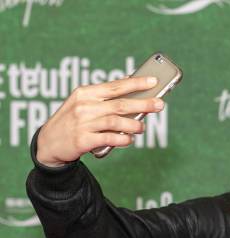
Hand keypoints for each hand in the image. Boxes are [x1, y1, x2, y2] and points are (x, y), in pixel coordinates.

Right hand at [36, 76, 164, 166]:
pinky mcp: (83, 140)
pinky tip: (130, 139)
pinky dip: (123, 139)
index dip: (136, 83)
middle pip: (120, 104)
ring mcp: (83, 123)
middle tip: (160, 105)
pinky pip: (109, 139)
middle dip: (143, 104)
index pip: (115, 86)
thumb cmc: (73, 121)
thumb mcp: (83, 103)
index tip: (153, 80)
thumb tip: (133, 90)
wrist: (48, 143)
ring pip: (116, 122)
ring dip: (134, 125)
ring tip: (142, 128)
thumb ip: (105, 98)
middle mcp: (84, 106)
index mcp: (85, 93)